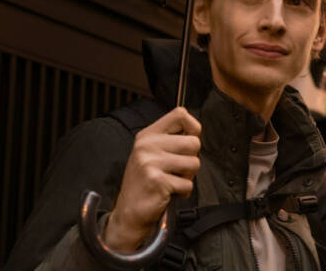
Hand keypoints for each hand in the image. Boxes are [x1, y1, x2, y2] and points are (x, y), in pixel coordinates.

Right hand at [103, 107, 200, 251]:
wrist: (129, 212)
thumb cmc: (146, 183)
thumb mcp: (152, 154)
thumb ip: (171, 140)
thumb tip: (195, 132)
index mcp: (147, 135)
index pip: (180, 114)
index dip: (193, 127)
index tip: (188, 139)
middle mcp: (147, 146)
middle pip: (194, 142)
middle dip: (191, 159)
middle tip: (175, 170)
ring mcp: (151, 163)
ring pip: (194, 163)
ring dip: (187, 177)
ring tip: (171, 181)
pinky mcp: (157, 181)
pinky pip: (188, 184)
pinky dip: (183, 192)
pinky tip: (168, 192)